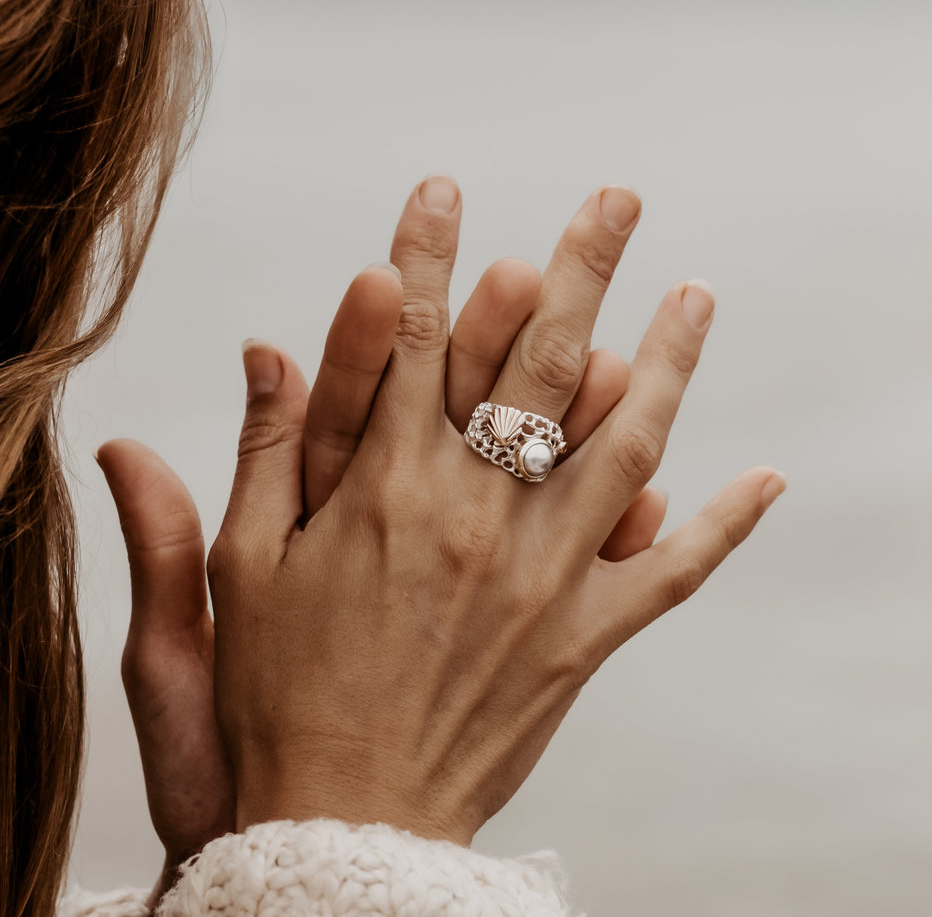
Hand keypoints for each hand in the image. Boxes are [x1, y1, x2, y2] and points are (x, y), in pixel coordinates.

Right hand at [95, 179, 661, 877]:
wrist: (344, 821)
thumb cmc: (280, 692)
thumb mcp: (242, 573)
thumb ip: (257, 455)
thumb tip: (262, 348)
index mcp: (383, 493)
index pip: (410, 340)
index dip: (424, 254)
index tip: (442, 187)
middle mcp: (475, 517)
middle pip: (536, 365)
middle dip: (579, 270)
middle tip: (617, 199)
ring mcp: (542, 576)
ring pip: (623, 445)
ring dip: (665, 365)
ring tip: (696, 295)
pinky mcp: (582, 636)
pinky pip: (670, 573)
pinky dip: (723, 524)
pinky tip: (767, 477)